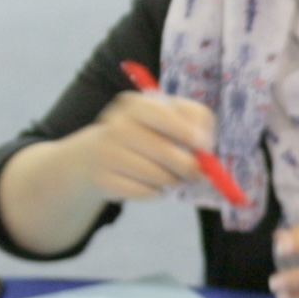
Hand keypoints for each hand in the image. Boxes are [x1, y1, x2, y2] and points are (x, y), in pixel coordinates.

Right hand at [76, 91, 216, 200]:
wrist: (92, 157)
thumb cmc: (143, 136)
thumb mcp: (165, 119)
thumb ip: (193, 124)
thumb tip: (205, 148)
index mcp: (136, 105)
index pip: (166, 115)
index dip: (190, 134)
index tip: (204, 147)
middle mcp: (118, 125)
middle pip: (166, 152)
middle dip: (189, 167)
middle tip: (197, 173)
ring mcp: (108, 153)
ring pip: (159, 176)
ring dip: (173, 181)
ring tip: (170, 176)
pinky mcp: (104, 180)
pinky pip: (146, 192)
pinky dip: (155, 192)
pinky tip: (148, 184)